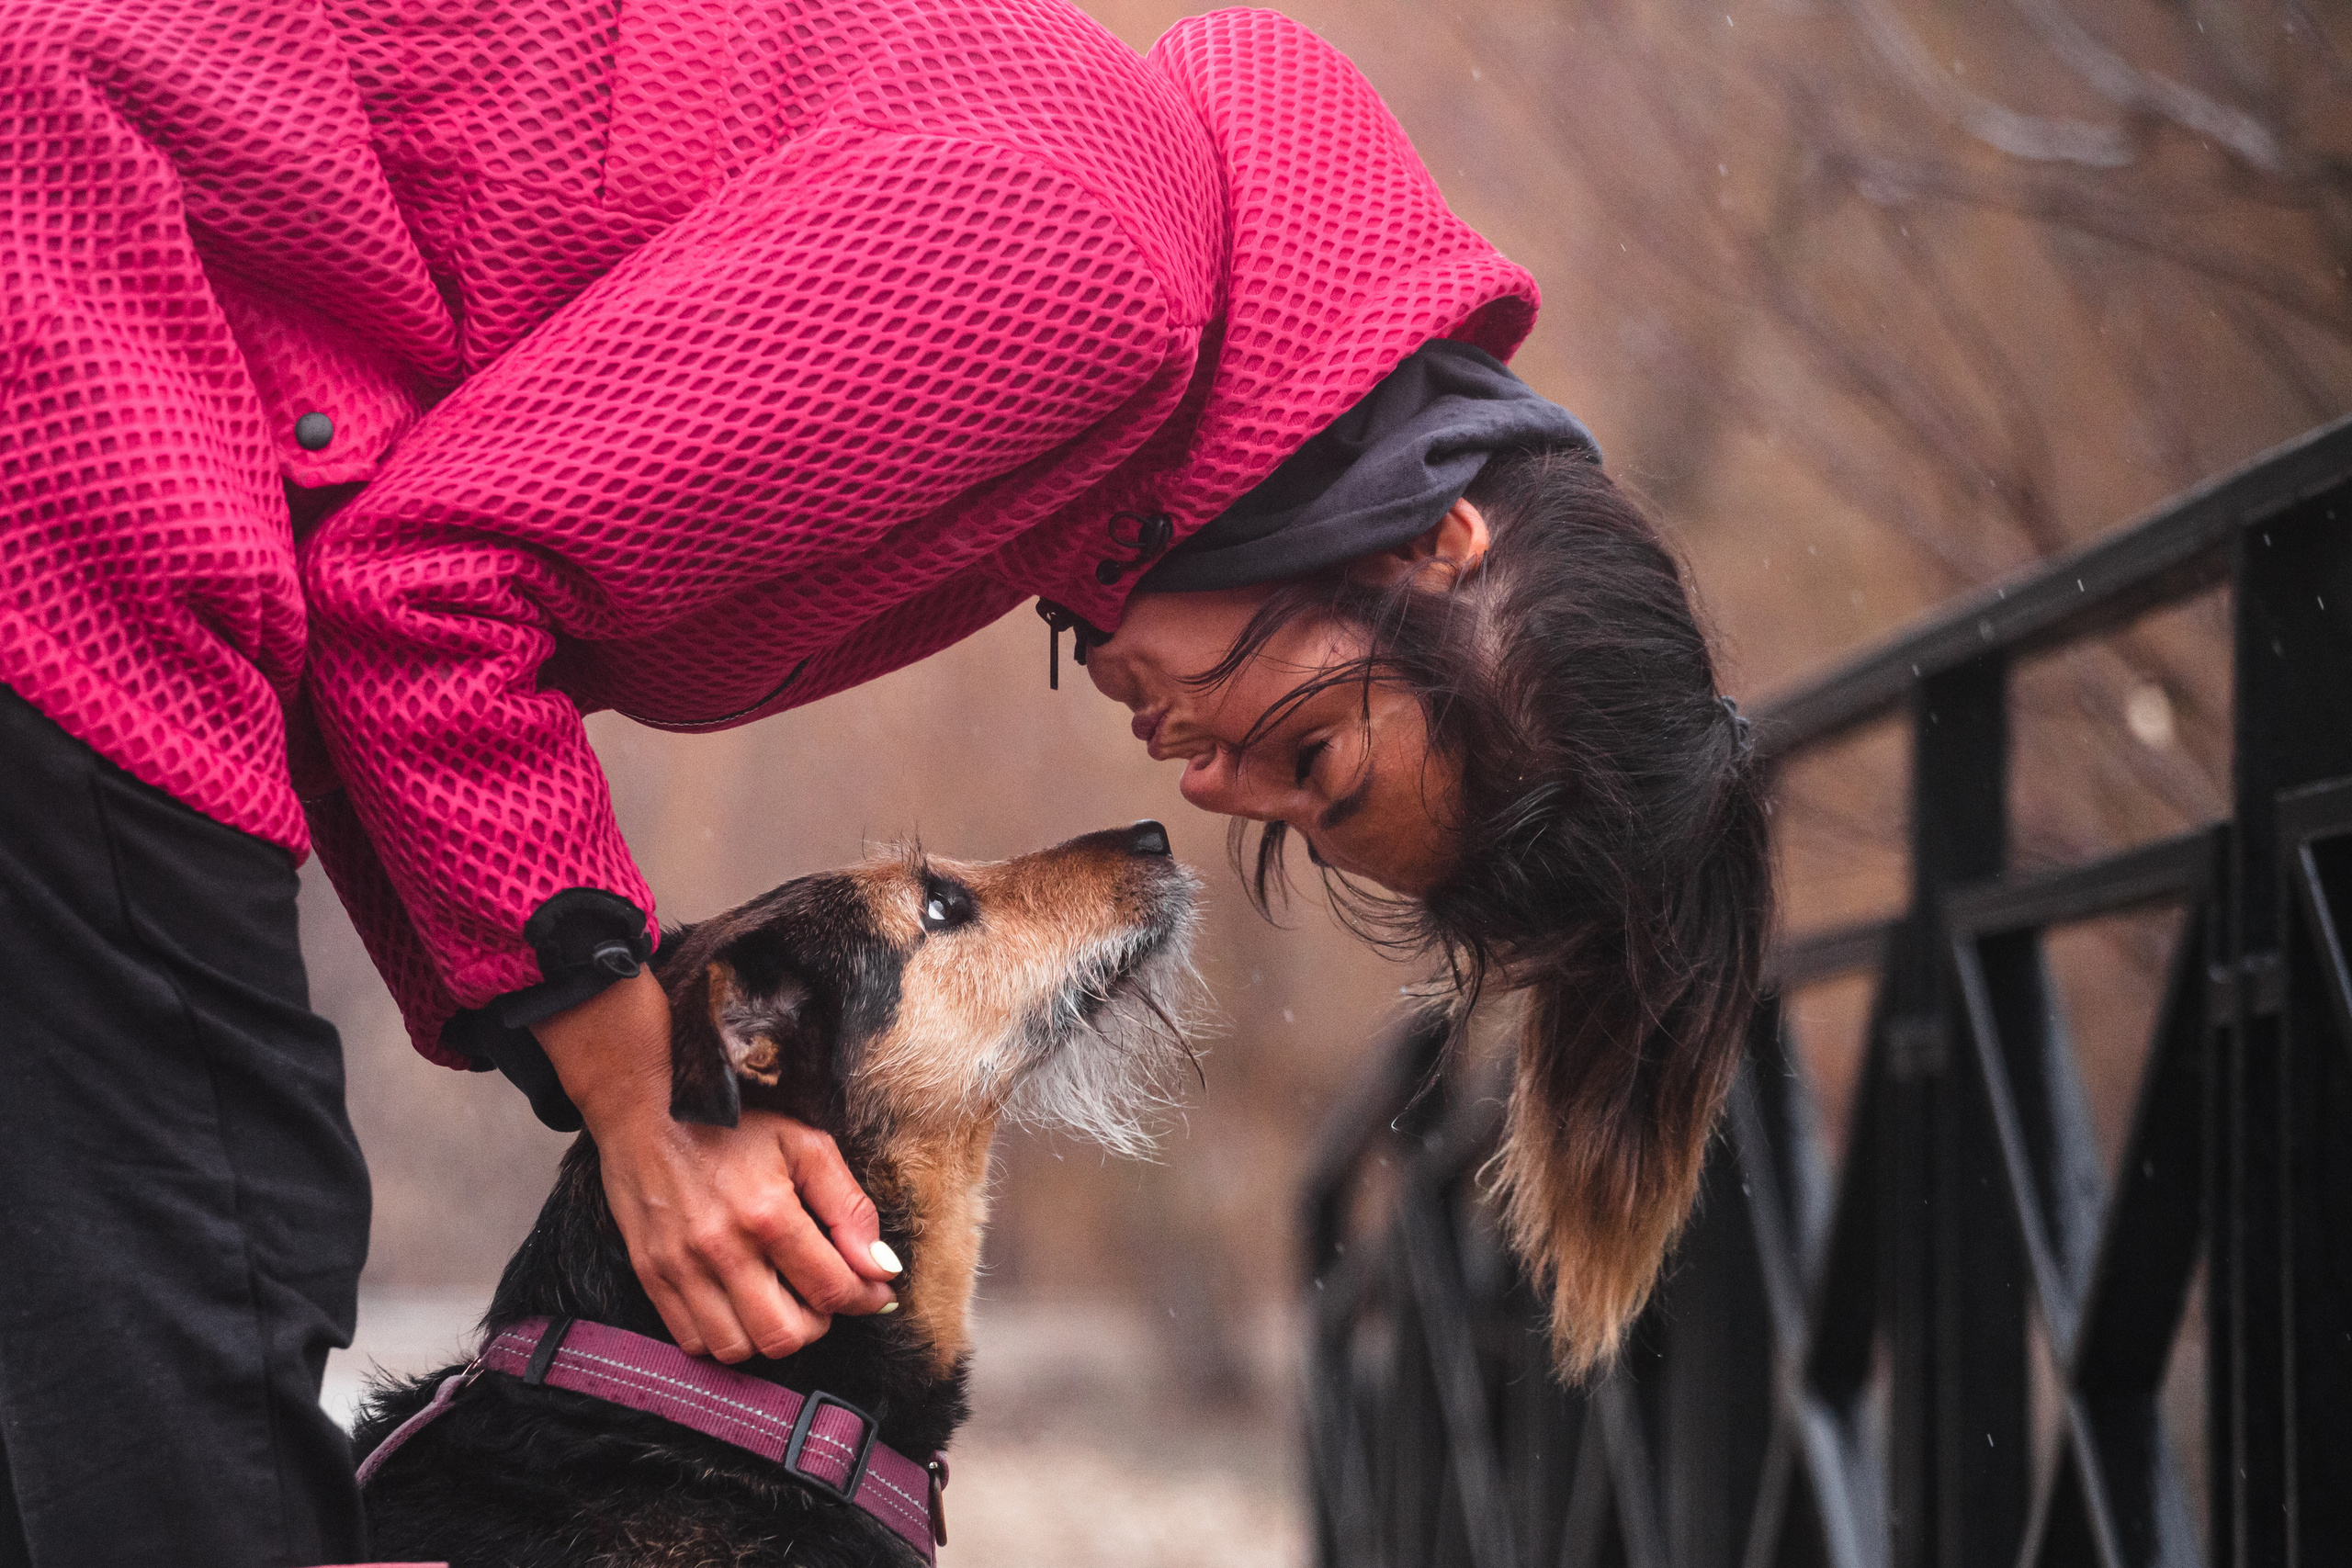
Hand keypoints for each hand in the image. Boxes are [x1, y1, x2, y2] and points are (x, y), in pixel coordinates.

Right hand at [531, 969, 898, 1360]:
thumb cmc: (731, 1123)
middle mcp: (721, 1249)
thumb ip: (849, 1207)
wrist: (645, 1106)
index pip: (831, 1288)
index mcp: (768, 1213)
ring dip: (770, 1334)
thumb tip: (882, 1266)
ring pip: (737, 1349)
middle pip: (784, 1336)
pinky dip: (725, 1336)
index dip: (865, 1299)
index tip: (876, 1294)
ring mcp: (680, 1267)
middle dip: (818, 1323)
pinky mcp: (650, 1275)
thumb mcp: (804, 1145)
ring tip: (781, 1299)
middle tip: (822, 1294)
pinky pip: (693, 1341)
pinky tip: (740, 1304)